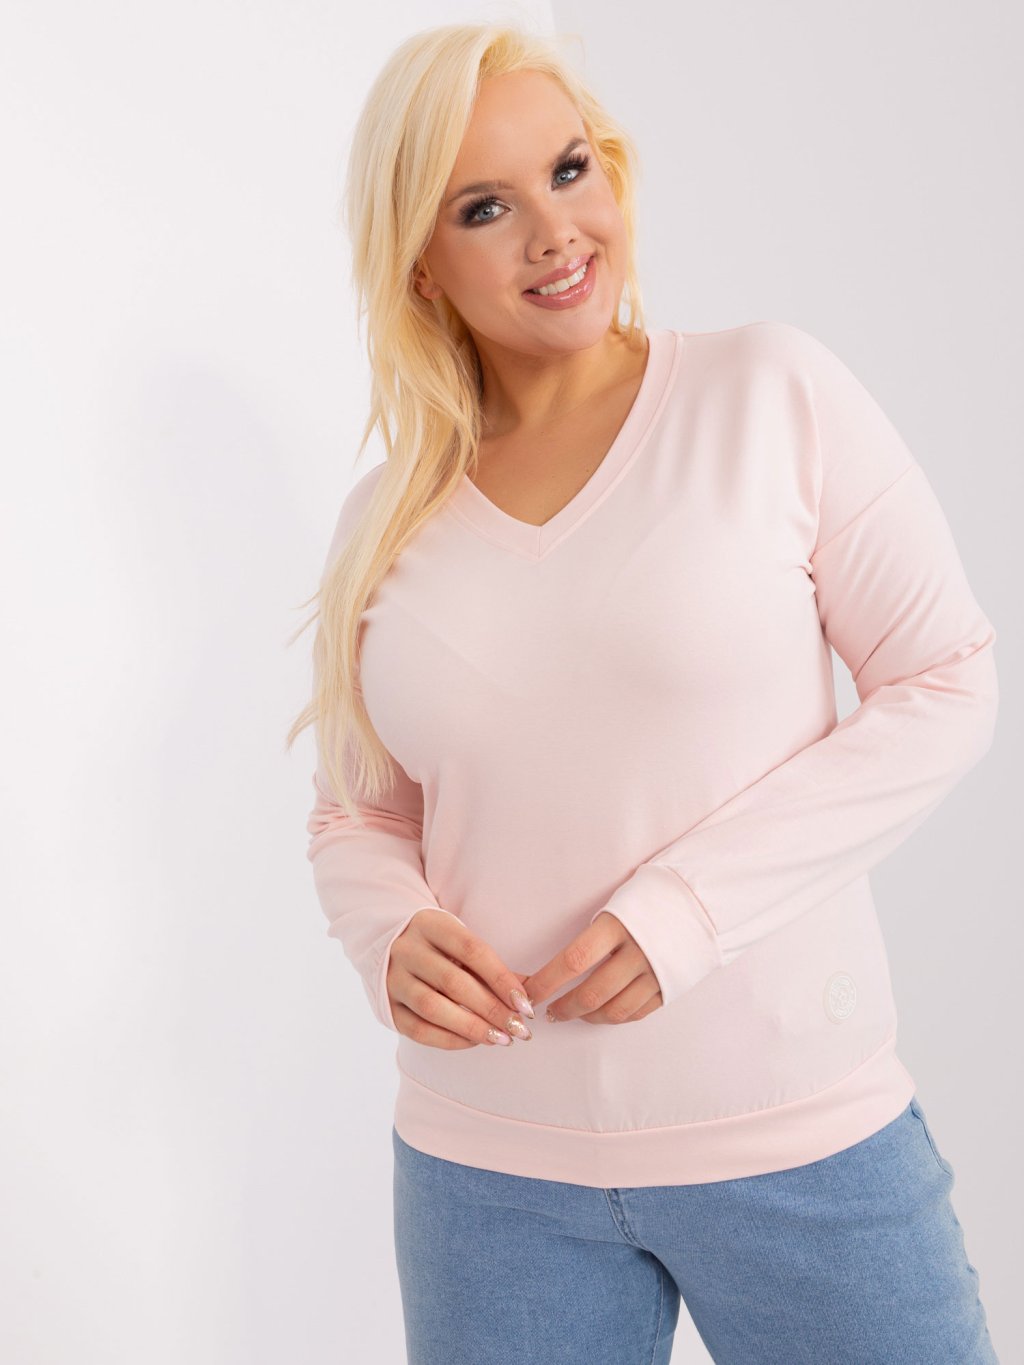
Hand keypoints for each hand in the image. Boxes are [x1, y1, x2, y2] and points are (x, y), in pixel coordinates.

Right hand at [387, 909, 534, 1048]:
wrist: (389, 945)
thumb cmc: (439, 946)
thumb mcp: (461, 942)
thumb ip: (492, 966)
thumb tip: (529, 995)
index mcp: (431, 924)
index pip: (472, 951)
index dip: (501, 978)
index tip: (525, 1004)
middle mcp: (407, 949)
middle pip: (454, 982)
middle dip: (492, 1009)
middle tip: (519, 1028)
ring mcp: (392, 978)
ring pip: (433, 1008)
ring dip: (472, 1028)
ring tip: (501, 1038)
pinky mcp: (387, 1006)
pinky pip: (418, 1030)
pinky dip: (450, 1040)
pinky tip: (474, 1042)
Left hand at [519, 912, 662, 1024]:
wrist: (699, 901)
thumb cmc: (649, 898)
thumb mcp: (618, 903)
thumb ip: (593, 934)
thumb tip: (558, 964)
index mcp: (619, 925)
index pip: (574, 960)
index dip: (547, 981)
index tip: (529, 992)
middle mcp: (638, 952)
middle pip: (592, 993)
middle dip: (564, 1007)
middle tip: (549, 1011)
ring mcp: (656, 974)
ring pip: (614, 1010)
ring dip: (587, 1017)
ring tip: (572, 1013)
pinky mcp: (669, 988)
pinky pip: (635, 1013)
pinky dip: (613, 1018)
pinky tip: (601, 1012)